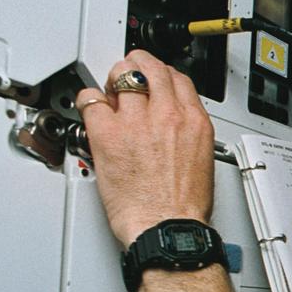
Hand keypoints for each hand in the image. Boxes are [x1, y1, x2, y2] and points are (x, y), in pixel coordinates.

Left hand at [75, 50, 214, 246]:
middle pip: (150, 67)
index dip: (162, 75)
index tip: (154, 81)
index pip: (178, 78)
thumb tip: (173, 128)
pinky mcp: (107, 133)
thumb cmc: (184, 206)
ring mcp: (136, 122)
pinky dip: (89, 100)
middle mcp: (167, 115)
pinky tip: (91, 108)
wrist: (167, 226)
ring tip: (109, 90)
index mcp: (194, 122)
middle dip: (137, 66)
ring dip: (114, 80)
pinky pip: (92, 99)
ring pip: (122, 76)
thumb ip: (186, 134)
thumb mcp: (201, 160)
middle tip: (128, 74)